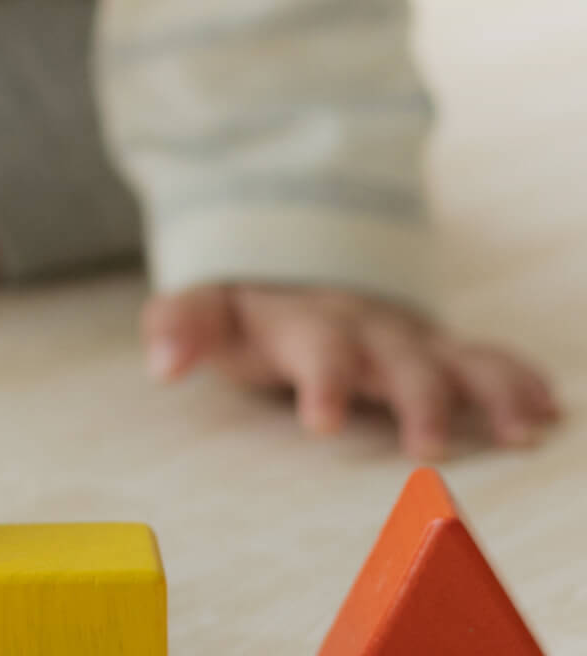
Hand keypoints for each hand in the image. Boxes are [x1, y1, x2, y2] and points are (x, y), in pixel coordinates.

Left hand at [143, 283, 563, 459]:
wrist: (294, 260)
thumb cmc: (248, 308)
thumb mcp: (208, 309)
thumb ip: (180, 326)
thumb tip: (161, 366)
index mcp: (306, 323)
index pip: (314, 349)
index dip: (321, 383)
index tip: (322, 423)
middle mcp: (366, 330)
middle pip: (399, 361)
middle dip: (418, 400)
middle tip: (427, 448)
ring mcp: (408, 339)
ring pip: (457, 360)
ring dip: (489, 394)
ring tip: (521, 432)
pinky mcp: (440, 351)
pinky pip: (486, 358)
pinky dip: (517, 380)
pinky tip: (546, 409)